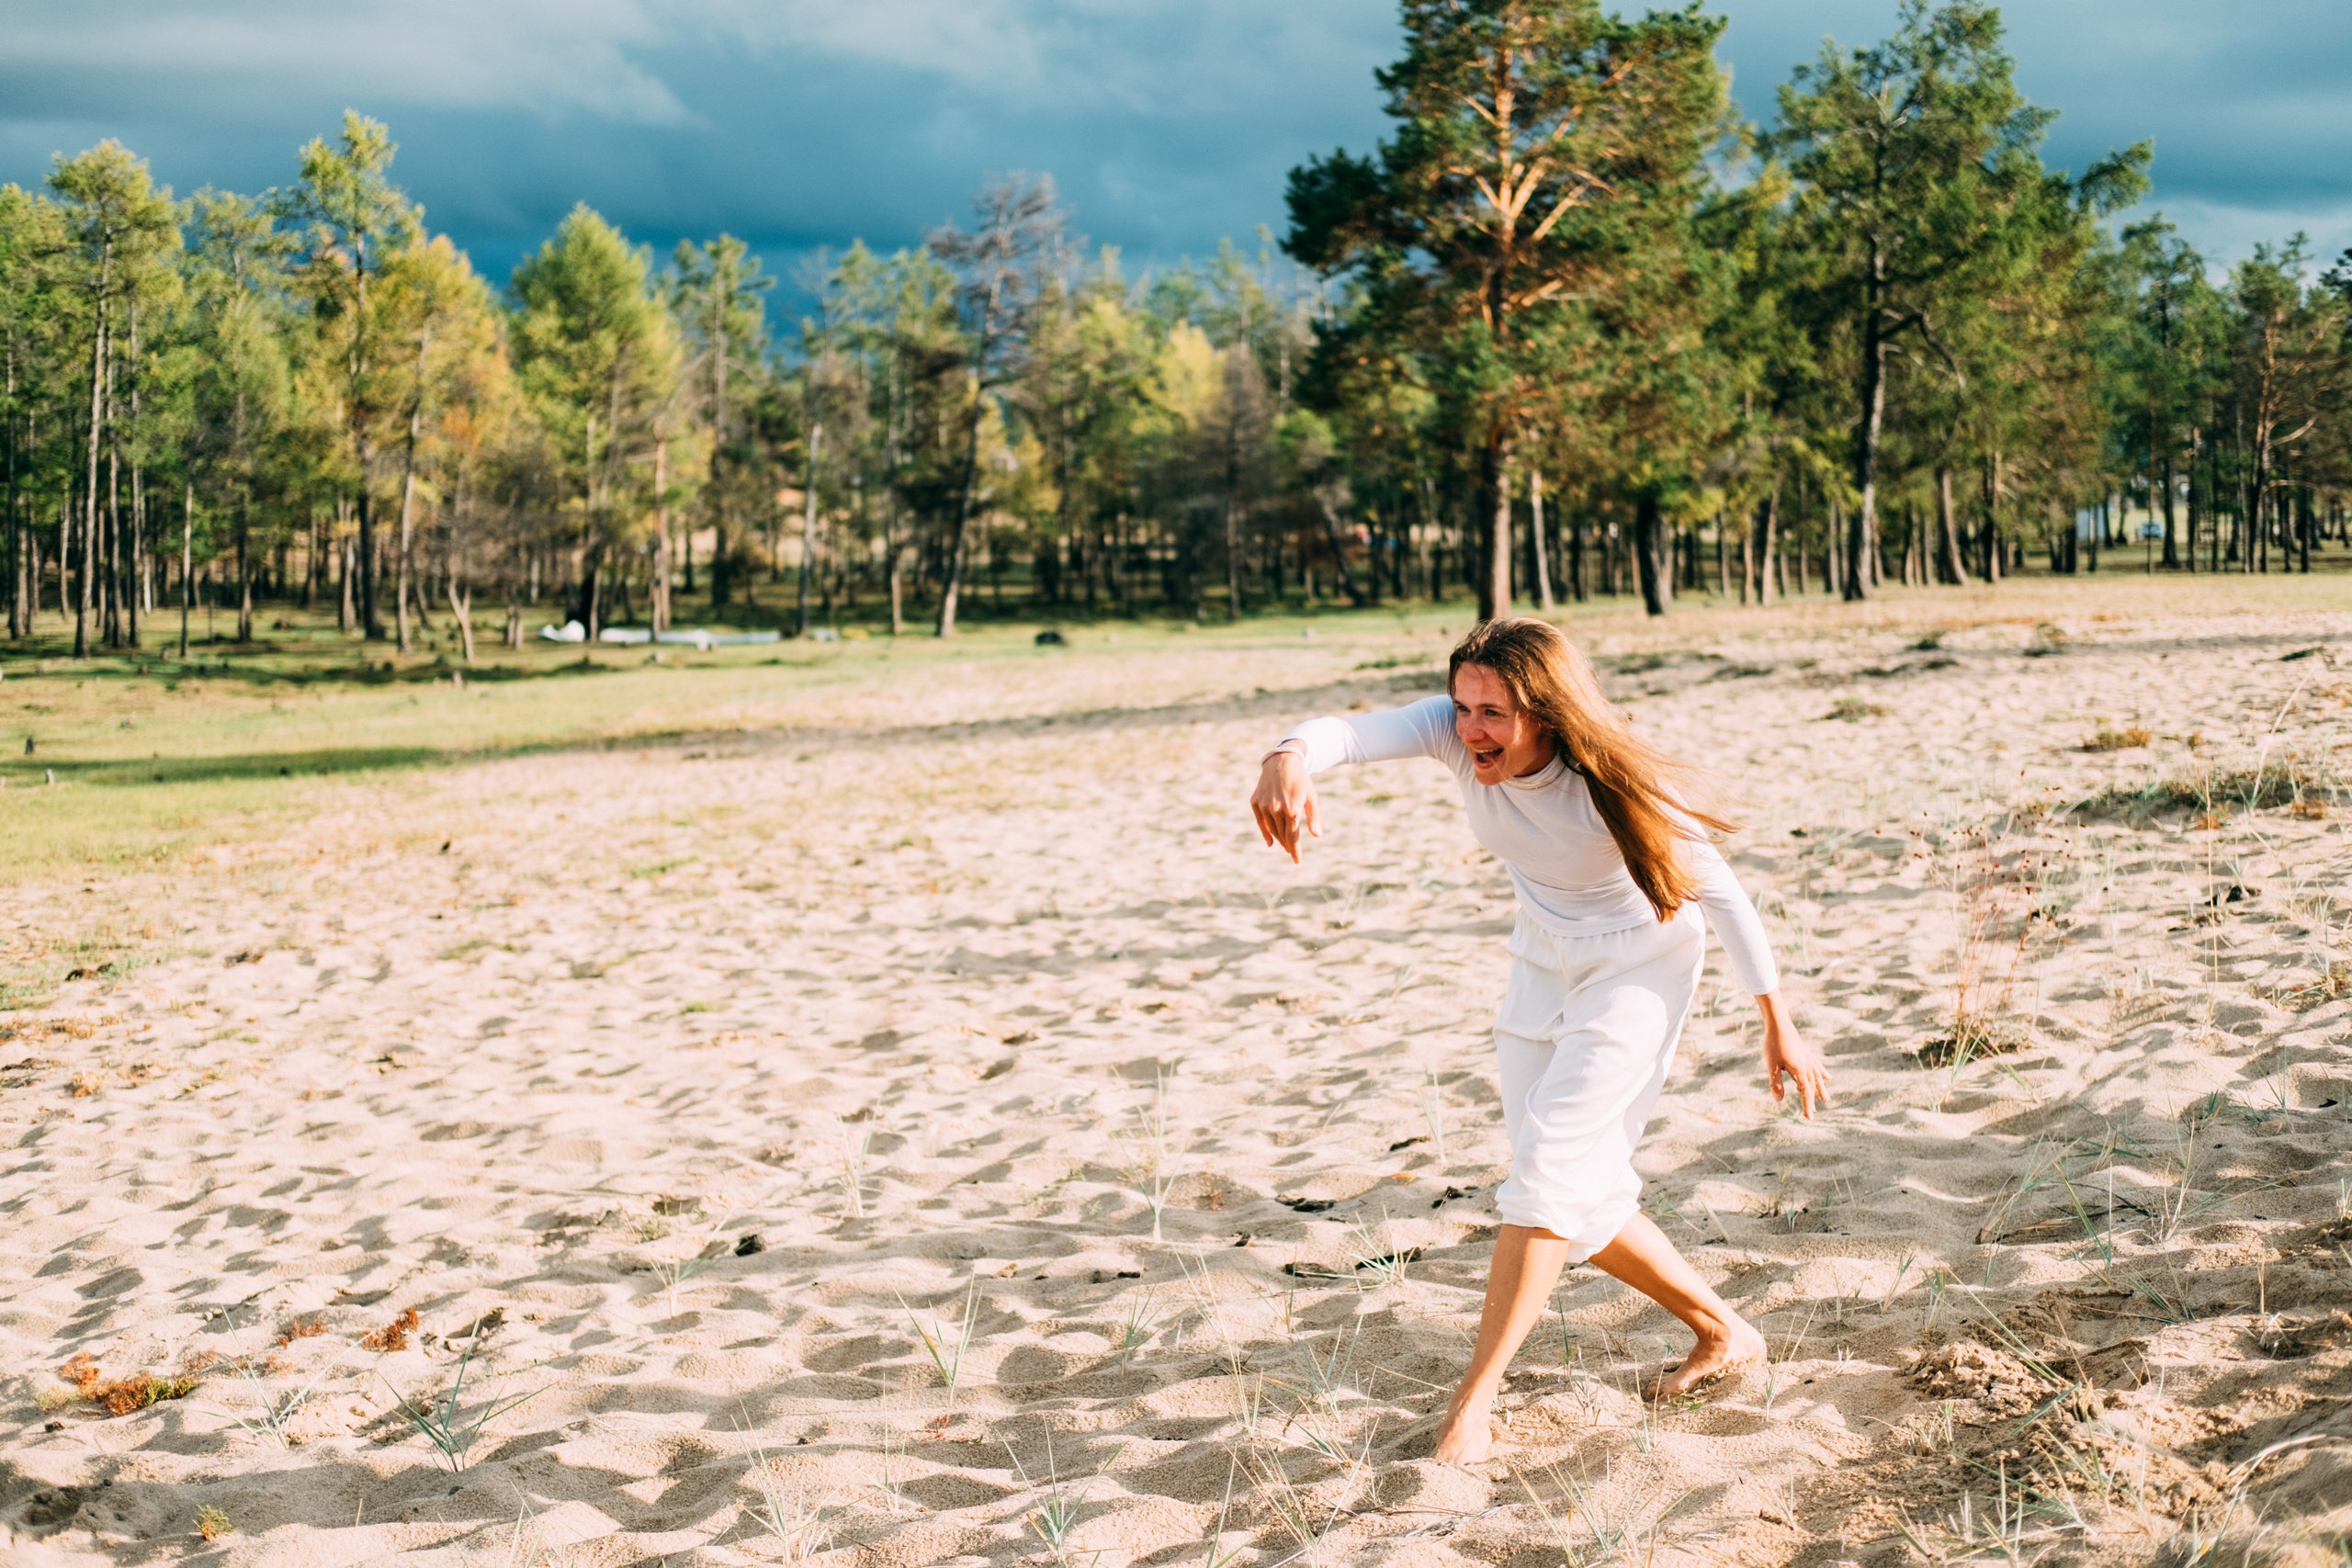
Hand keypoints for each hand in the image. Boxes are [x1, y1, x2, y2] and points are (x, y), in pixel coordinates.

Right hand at [1250, 747, 1321, 863]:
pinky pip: (1260, 822)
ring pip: (1271, 829)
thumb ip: (1314, 817)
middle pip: (1282, 834)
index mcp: (1292, 809)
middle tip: (1292, 852)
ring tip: (1285, 844)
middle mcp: (1276, 809)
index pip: (1292, 836)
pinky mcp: (1255, 802)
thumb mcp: (1311, 797)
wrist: (1281, 761)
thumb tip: (1317, 835)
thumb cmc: (1300, 780)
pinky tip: (1270, 841)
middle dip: (1288, 845)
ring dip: (1278, 839)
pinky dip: (1265, 832)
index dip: (1295, 850)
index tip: (1297, 861)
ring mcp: (1264, 805)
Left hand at [1757, 993, 1828, 1117]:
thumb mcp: (1771, 1065)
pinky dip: (1822, 1073)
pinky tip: (1827, 1077)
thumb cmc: (1773, 1044)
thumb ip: (1775, 1083)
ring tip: (1826, 1099)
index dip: (1807, 1106)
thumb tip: (1778, 1101)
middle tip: (1813, 1113)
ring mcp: (1808, 1059)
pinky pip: (1817, 1066)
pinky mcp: (1806, 1053)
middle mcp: (1807, 1066)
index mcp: (1799, 1071)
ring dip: (1821, 1089)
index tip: (1808, 1118)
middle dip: (1812, 1100)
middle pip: (1812, 1087)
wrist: (1779, 1024)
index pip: (1805, 1093)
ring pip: (1817, 1078)